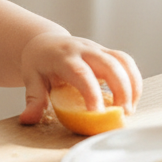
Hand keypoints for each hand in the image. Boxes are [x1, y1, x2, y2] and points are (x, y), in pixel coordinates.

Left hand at [17, 32, 141, 124]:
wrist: (44, 42)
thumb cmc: (39, 63)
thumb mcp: (31, 78)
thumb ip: (33, 99)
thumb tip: (27, 119)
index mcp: (63, 57)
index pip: (80, 73)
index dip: (92, 92)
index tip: (98, 113)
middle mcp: (83, 50)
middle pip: (109, 64)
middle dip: (121, 90)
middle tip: (122, 114)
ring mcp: (97, 49)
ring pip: (123, 61)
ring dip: (132, 86)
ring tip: (129, 110)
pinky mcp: (107, 52)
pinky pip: (126, 62)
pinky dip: (134, 81)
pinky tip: (131, 100)